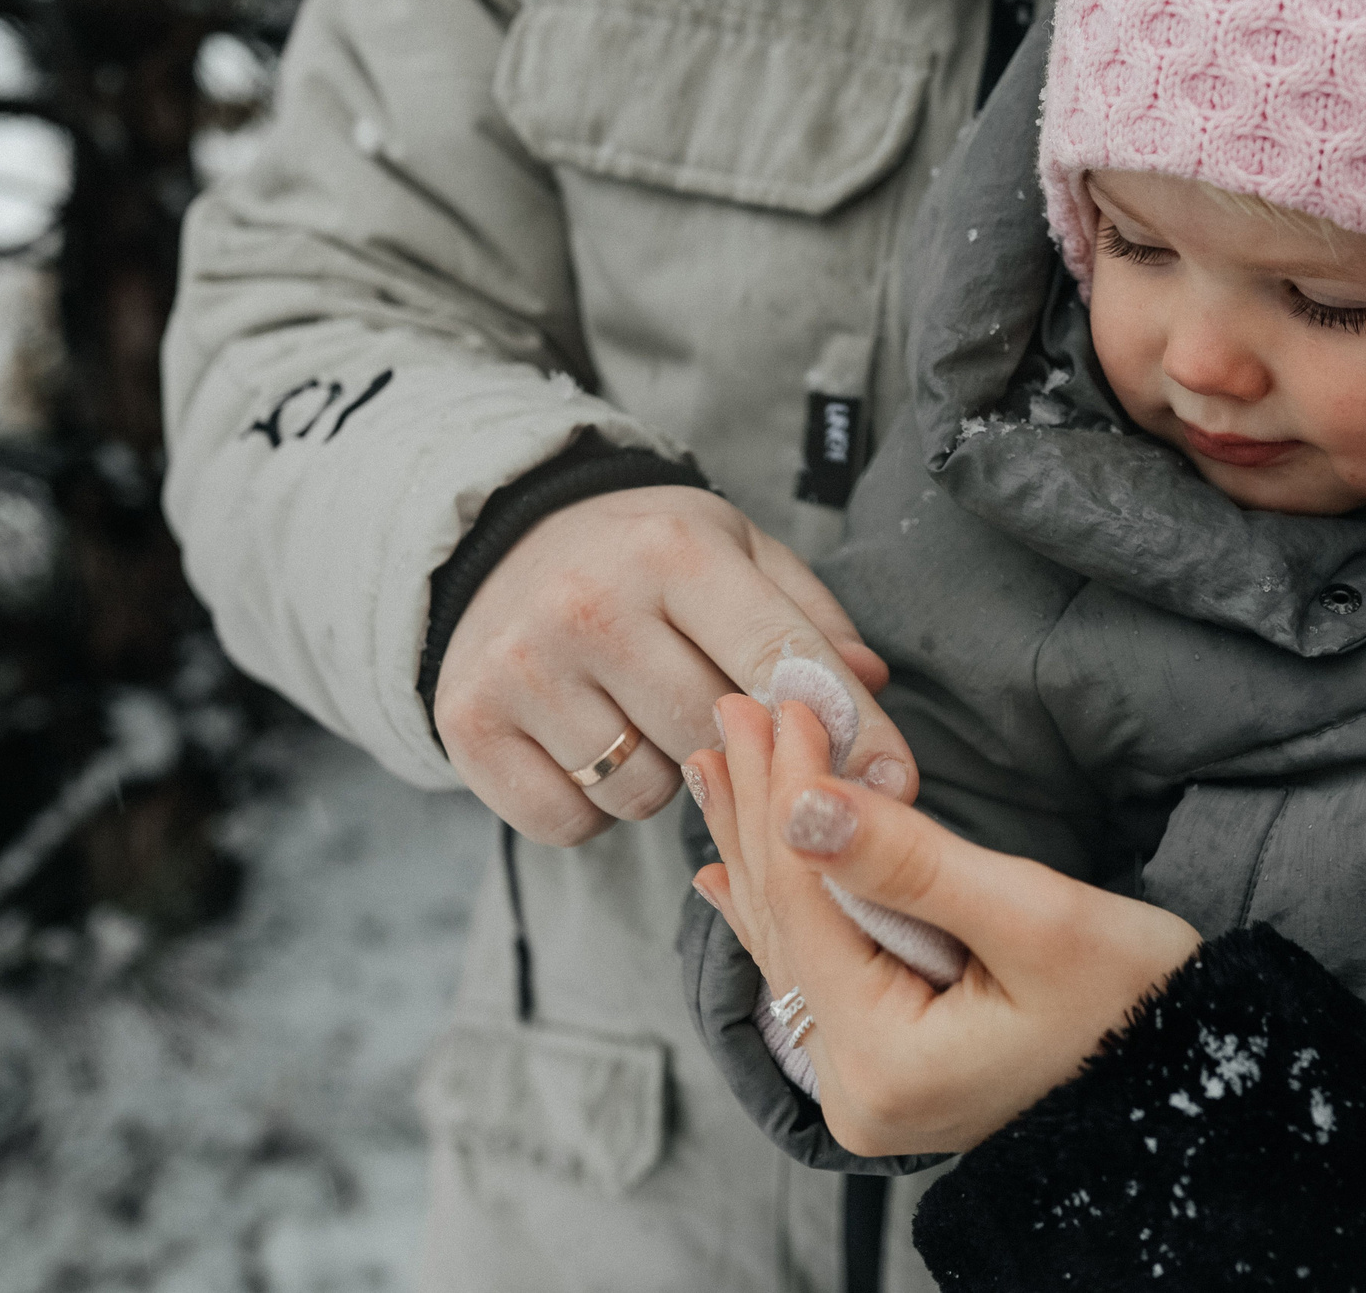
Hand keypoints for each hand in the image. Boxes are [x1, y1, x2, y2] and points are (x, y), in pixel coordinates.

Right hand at [435, 485, 907, 845]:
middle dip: (739, 750)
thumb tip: (868, 696)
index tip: (897, 785)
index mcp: (674, 549)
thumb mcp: (739, 555)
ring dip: (663, 778)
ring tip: (642, 717)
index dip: (849, 730)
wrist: (504, 542)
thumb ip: (811, 622)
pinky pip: (572, 823)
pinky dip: (593, 807)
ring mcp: (520, 666)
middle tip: (722, 719)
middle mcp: (589, 602)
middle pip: (713, 739)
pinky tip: (588, 746)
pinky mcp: (468, 725)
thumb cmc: (648, 559)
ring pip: (644, 793)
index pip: (780, 658)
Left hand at [688, 697, 1200, 1155]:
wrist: (1196, 1094)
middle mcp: (854, 1089)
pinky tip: (728, 873)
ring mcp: (868, 1086)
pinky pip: (816, 971)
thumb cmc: (1142, 1007)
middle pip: (785, 920)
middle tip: (734, 706)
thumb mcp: (1036, 919)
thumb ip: (911, 863)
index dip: (787, 794)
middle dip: (758, 809)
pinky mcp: (890, 1070)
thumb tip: (802, 804)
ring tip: (720, 765)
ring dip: (759, 847)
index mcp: (883, 1062)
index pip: (809, 899)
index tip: (783, 700)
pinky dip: (783, 904)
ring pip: (792, 941)